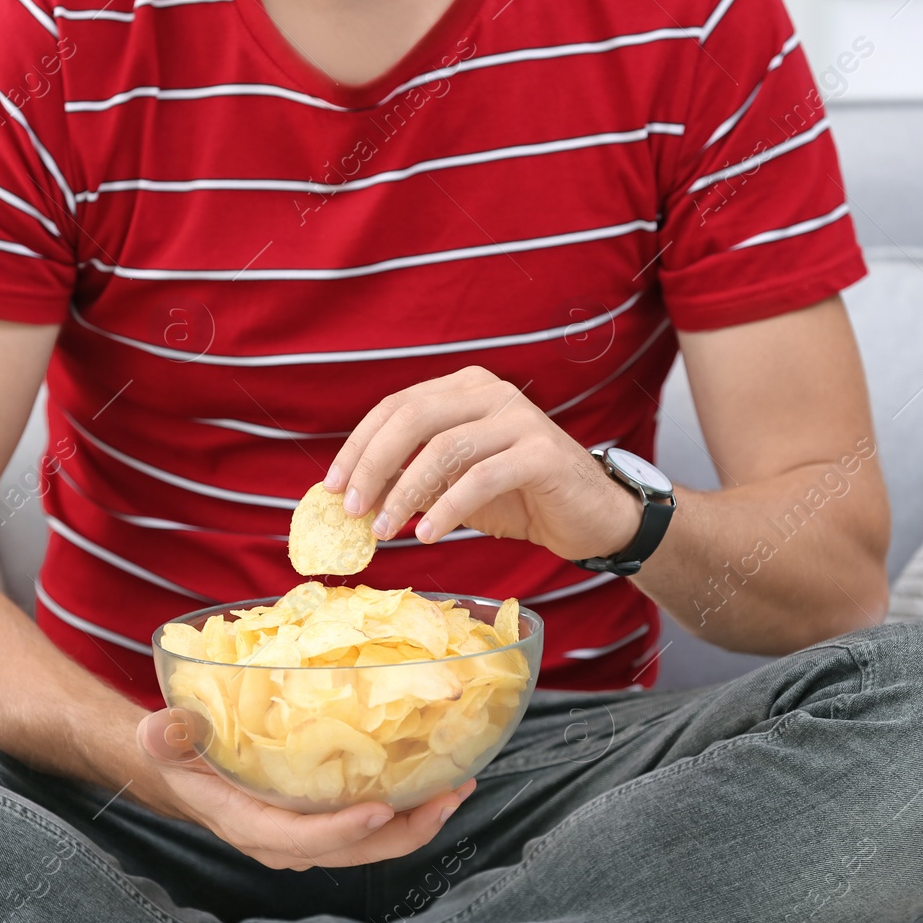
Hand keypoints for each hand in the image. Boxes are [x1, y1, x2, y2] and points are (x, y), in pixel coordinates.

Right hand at [135, 707, 473, 869]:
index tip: (381, 811)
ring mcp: (308, 833)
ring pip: (371, 844)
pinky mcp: (323, 819)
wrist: (181, 768)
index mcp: (248, 823)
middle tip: (447, 797)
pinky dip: (408, 808)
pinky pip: (373, 826)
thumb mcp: (165, 740)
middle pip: (353, 851)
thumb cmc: (176, 751)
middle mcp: (284, 838)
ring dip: (418, 821)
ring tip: (458, 788)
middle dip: (404, 831)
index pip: (299, 838)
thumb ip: (167, 737)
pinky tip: (437, 780)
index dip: (342, 831)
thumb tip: (164, 729)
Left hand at [326, 365, 641, 560]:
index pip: (397, 406)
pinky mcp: (542, 453)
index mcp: (464, 389)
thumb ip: (412, 481)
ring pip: (444, 448)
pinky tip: (428, 534)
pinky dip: (448, 508)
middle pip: (413, 417)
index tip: (332, 486)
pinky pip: (482, 477)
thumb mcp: (453, 485)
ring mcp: (520, 419)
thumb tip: (352, 497)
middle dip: (373, 464)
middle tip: (351, 508)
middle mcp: (491, 392)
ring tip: (385, 530)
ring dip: (405, 493)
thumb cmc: (519, 498)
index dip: (359, 446)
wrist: (591, 516)